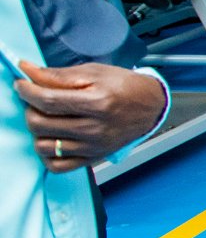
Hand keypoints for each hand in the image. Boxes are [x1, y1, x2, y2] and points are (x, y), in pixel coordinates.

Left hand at [14, 60, 167, 172]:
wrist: (151, 106)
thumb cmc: (124, 86)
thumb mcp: (94, 72)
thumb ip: (58, 75)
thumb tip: (27, 71)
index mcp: (97, 103)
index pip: (47, 101)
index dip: (26, 91)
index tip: (21, 84)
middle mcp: (95, 129)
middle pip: (40, 124)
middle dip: (29, 108)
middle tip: (35, 99)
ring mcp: (93, 147)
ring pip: (43, 146)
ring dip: (36, 130)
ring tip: (45, 117)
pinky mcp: (93, 158)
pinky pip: (57, 165)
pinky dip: (47, 154)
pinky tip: (52, 138)